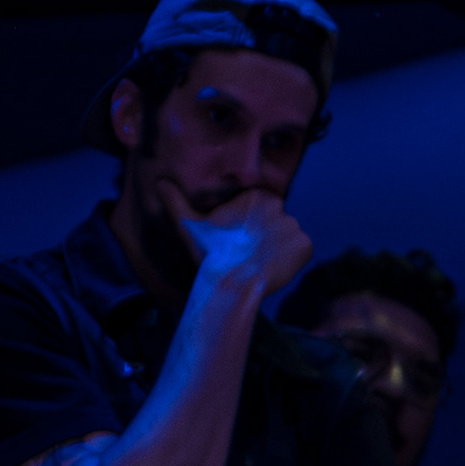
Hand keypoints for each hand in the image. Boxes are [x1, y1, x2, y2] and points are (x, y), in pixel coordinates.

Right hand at [183, 196, 318, 310]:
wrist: (231, 282)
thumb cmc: (209, 253)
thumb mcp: (189, 224)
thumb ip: (176, 201)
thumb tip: (159, 183)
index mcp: (258, 196)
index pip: (262, 211)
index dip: (250, 228)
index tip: (238, 241)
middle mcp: (281, 206)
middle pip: (276, 224)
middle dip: (265, 237)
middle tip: (248, 253)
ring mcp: (295, 226)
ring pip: (288, 238)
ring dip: (279, 248)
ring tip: (259, 262)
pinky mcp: (305, 246)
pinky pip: (301, 251)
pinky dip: (292, 260)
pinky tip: (273, 267)